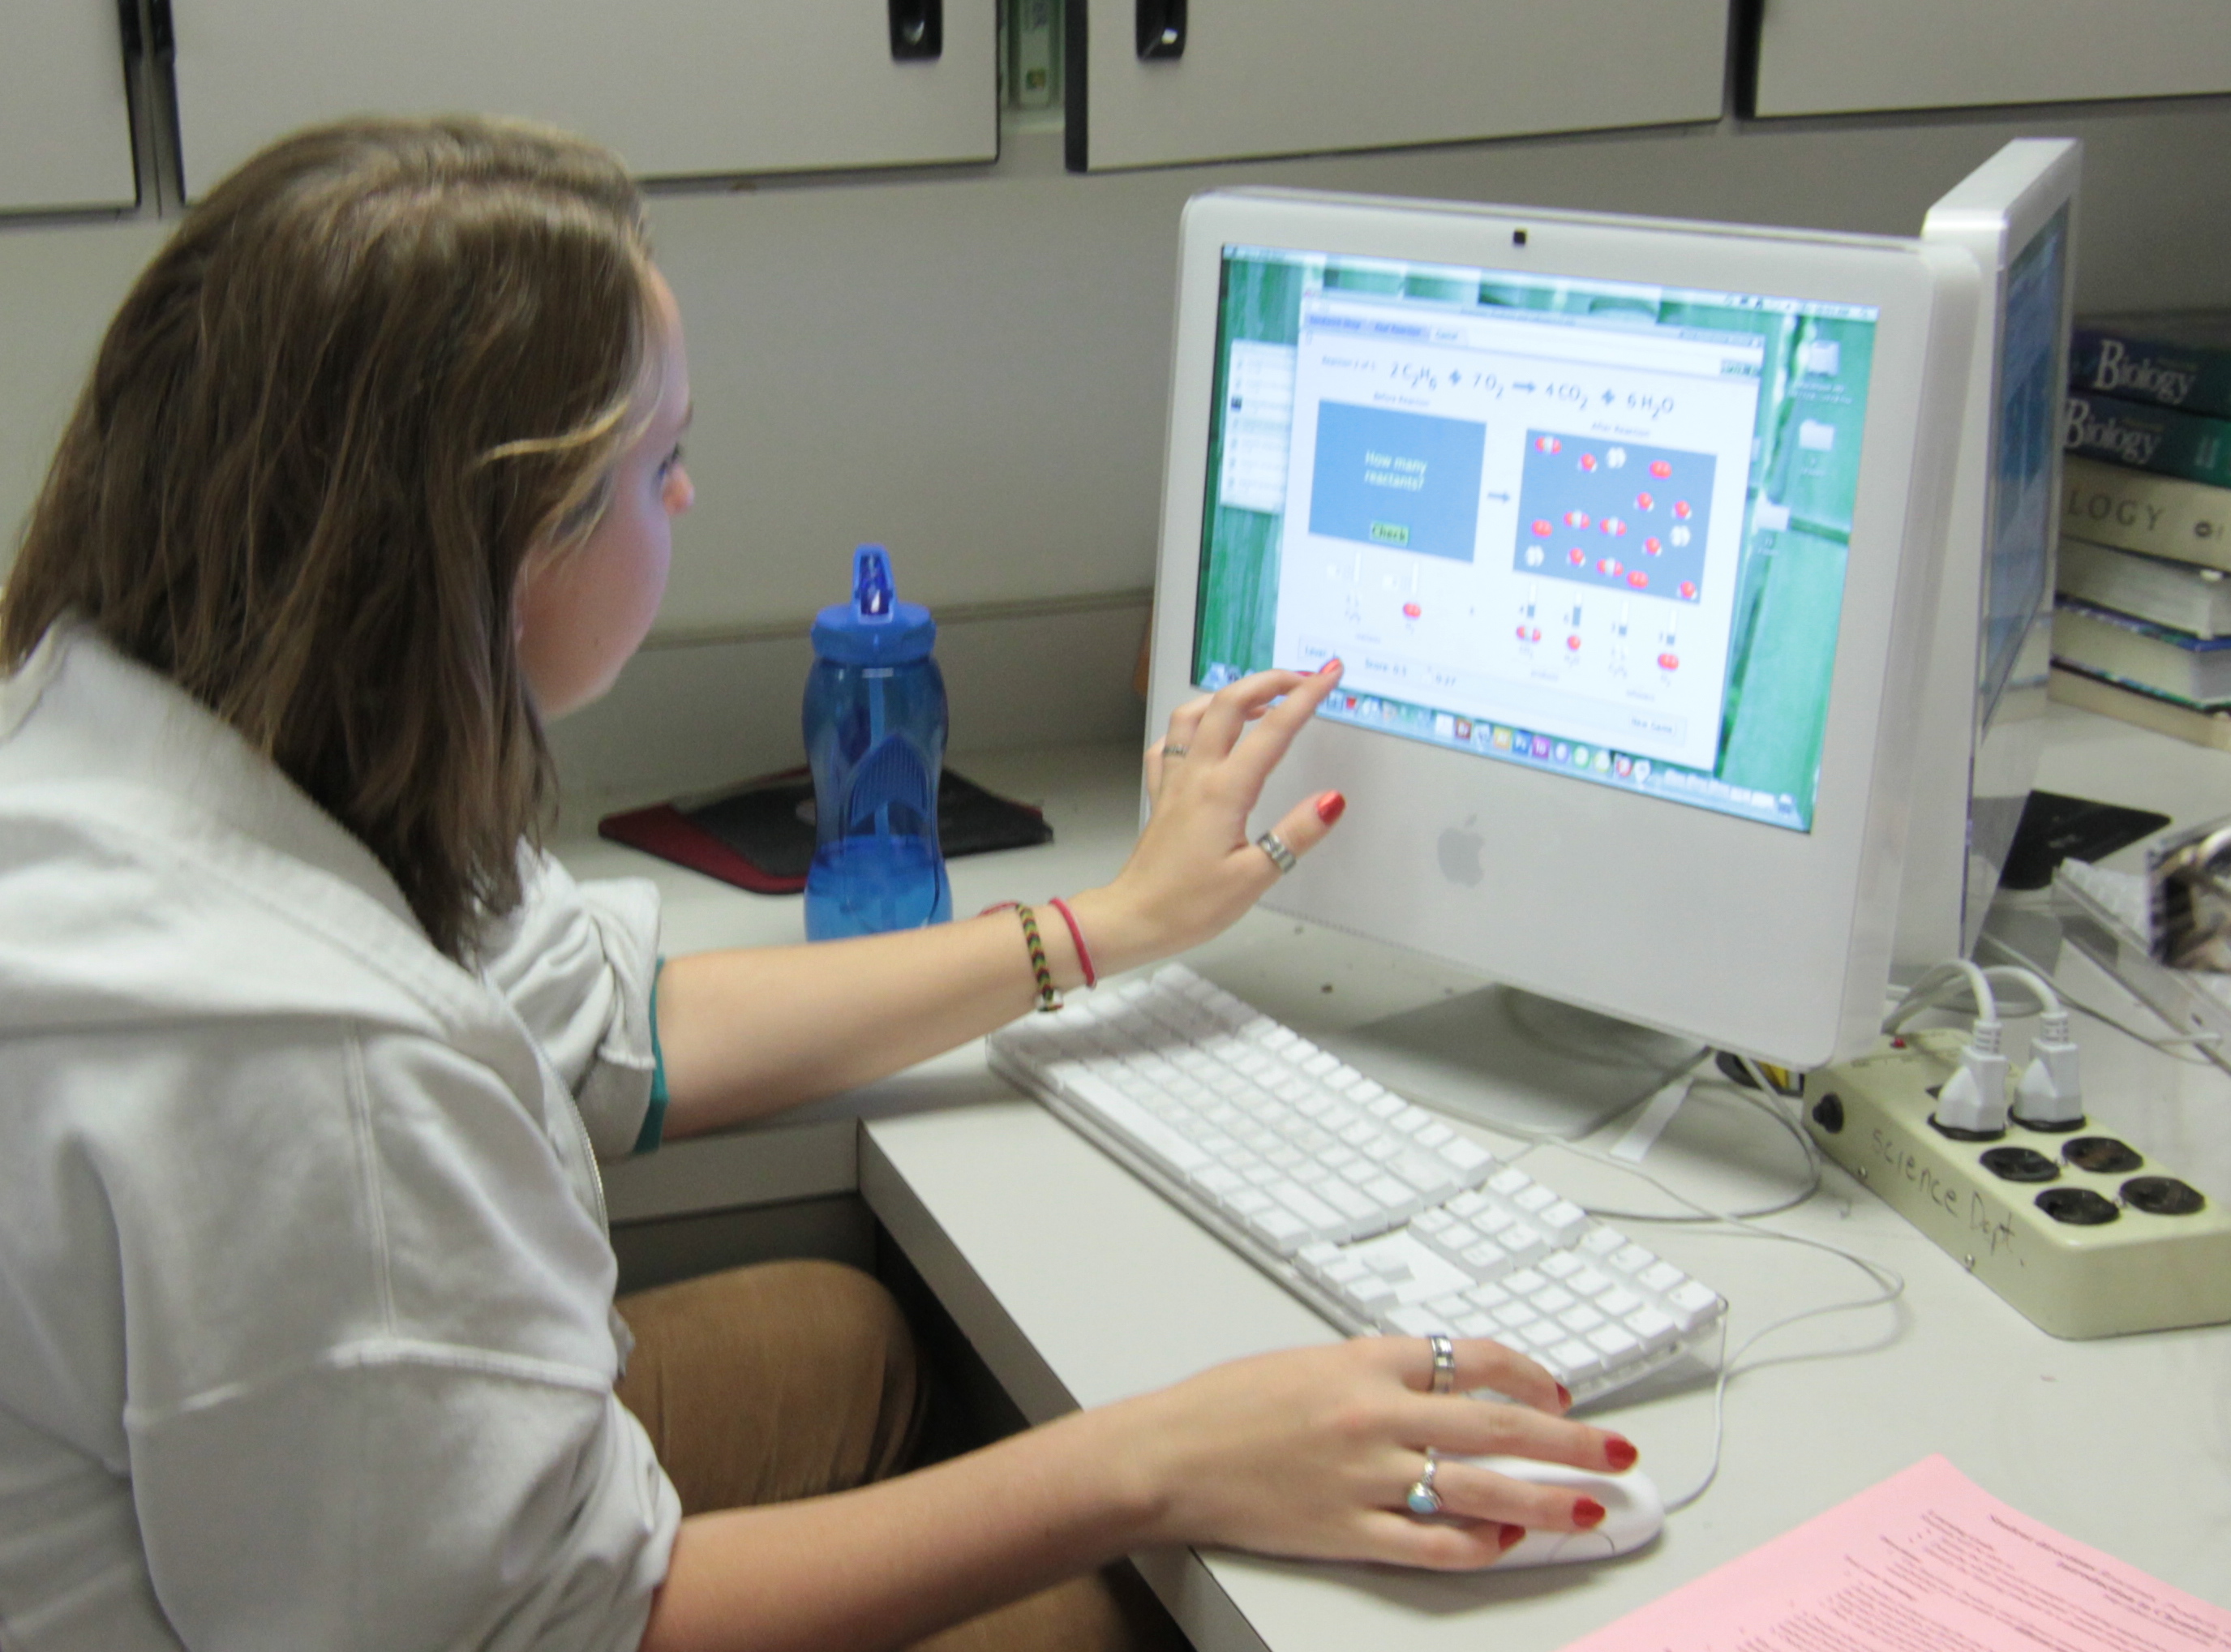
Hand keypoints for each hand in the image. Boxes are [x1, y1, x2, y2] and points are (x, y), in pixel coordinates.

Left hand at [1067, 662, 1346, 973]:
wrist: (1133, 918)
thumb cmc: (1189, 906)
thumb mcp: (1254, 877)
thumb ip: (1295, 834)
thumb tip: (1332, 800)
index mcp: (1224, 791)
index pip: (1273, 730)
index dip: (1305, 697)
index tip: (1330, 676)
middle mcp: (1196, 776)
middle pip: (1228, 703)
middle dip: (1268, 681)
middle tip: (1302, 678)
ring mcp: (1174, 781)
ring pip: (1194, 714)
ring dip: (1229, 696)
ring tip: (1260, 699)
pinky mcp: (1162, 795)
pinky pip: (1171, 744)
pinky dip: (1191, 726)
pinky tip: (1206, 734)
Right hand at [1100, 1335, 1637, 1569]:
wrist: (1170, 1455)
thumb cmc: (1230, 1404)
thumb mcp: (1314, 1359)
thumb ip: (1382, 1371)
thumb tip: (1451, 1387)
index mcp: (1369, 1361)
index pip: (1477, 1359)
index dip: (1533, 1376)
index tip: (1562, 1393)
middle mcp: (1377, 1415)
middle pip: (1501, 1425)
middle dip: (1571, 1440)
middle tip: (1618, 1450)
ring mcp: (1367, 1477)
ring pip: (1483, 1488)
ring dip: (1548, 1498)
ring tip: (1591, 1506)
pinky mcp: (1350, 1531)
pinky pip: (1434, 1542)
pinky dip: (1479, 1543)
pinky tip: (1507, 1540)